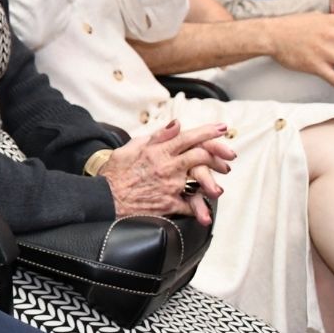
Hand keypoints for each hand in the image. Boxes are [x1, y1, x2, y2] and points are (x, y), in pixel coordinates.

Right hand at [98, 120, 235, 225]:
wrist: (105, 199)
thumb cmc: (114, 174)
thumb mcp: (130, 148)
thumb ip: (155, 137)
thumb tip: (176, 125)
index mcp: (157, 151)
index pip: (188, 137)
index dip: (207, 132)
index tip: (221, 128)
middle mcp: (167, 167)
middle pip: (201, 156)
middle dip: (218, 155)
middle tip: (228, 157)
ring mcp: (170, 186)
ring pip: (201, 181)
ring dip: (213, 182)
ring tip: (217, 187)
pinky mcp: (169, 204)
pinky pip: (190, 204)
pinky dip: (197, 206)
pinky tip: (201, 207)